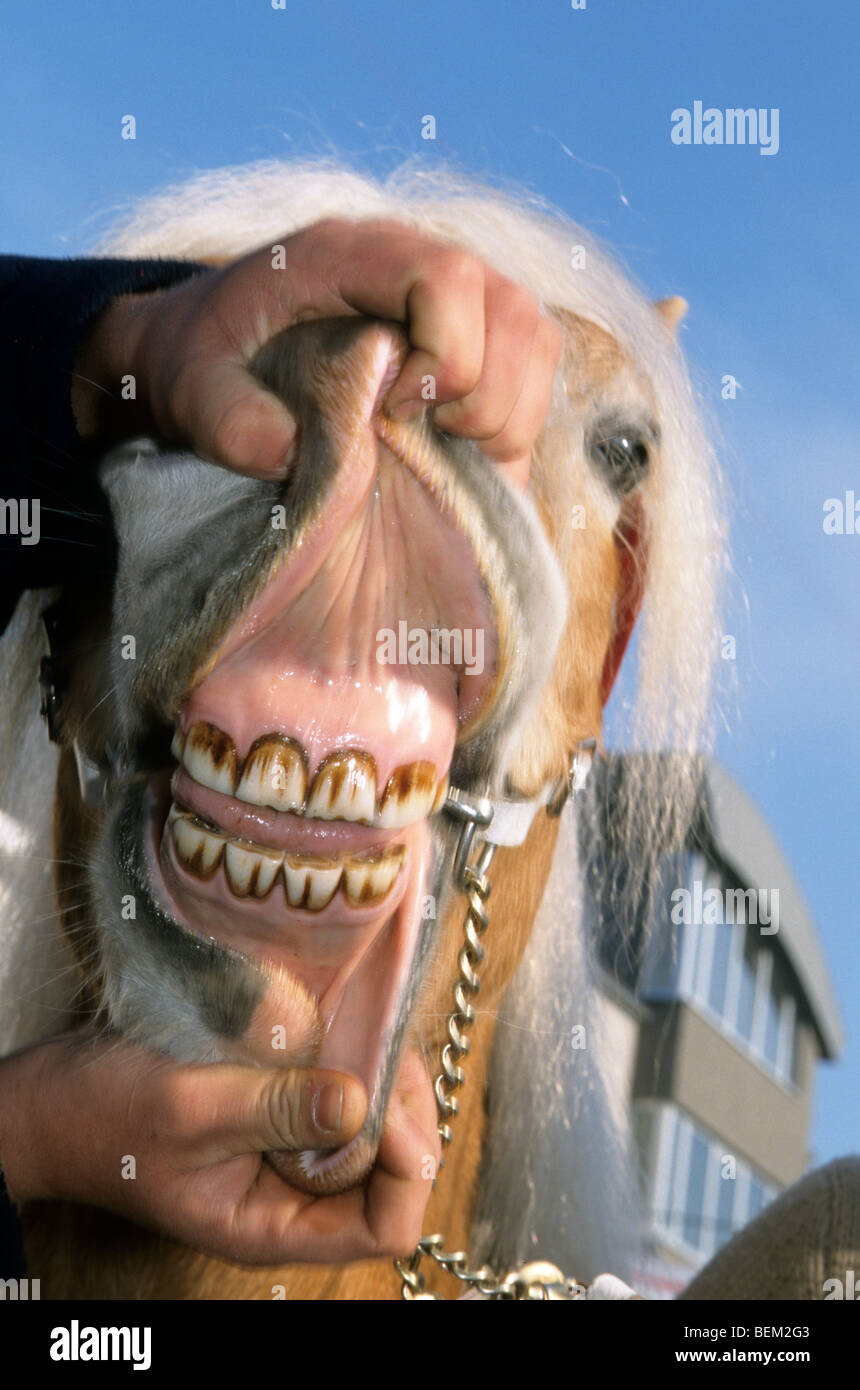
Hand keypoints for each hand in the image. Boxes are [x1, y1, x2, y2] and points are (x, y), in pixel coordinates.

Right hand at [0, 1035, 437, 1263]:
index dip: (406, 1168)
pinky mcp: (281, 1110)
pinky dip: (354, 1058)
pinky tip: (341, 1026)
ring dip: (382, 1077)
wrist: (54, 1101)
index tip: (385, 1103)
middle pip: (395, 1172)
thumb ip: (274, 1109)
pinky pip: (343, 1092)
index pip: (385, 1227)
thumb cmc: (106, 1117)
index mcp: (274, 1224)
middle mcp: (294, 1196)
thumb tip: (359, 1104)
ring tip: (364, 1031)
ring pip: (376, 1125)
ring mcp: (289, 1152)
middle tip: (382, 1048)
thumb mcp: (190, 1110)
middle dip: (403, 1111)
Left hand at [73, 219, 561, 490]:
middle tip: (416, 435)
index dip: (444, 356)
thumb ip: (223, 418)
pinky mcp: (474, 342)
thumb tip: (286, 451)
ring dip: (504, 412)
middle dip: (481, 397)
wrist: (212, 351)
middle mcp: (418, 262)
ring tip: (438, 442)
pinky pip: (534, 372)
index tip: (393, 412)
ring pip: (535, 342)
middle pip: (512, 311)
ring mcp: (456, 302)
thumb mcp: (187, 388)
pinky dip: (511, 420)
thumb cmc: (204, 361)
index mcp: (352, 253)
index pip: (448, 278)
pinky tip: (452, 445)